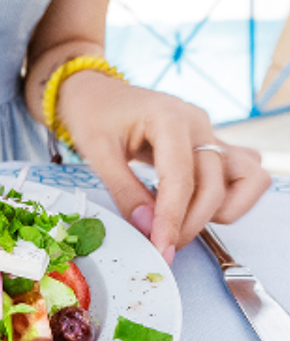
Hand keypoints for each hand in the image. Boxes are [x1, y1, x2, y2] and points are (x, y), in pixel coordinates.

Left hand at [55, 73, 271, 262]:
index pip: (181, 179)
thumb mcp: (95, 151)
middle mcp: (199, 124)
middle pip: (214, 186)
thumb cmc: (94, 114)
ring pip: (247, 179)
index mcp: (169, 118)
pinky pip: (243, 174)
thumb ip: (124, 191)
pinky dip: (229, 197)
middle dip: (191, 223)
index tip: (161, 247)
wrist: (97, 92)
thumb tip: (148, 229)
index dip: (172, 219)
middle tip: (163, 243)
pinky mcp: (212, 145)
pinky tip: (194, 205)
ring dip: (221, 209)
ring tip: (182, 219)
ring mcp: (210, 133)